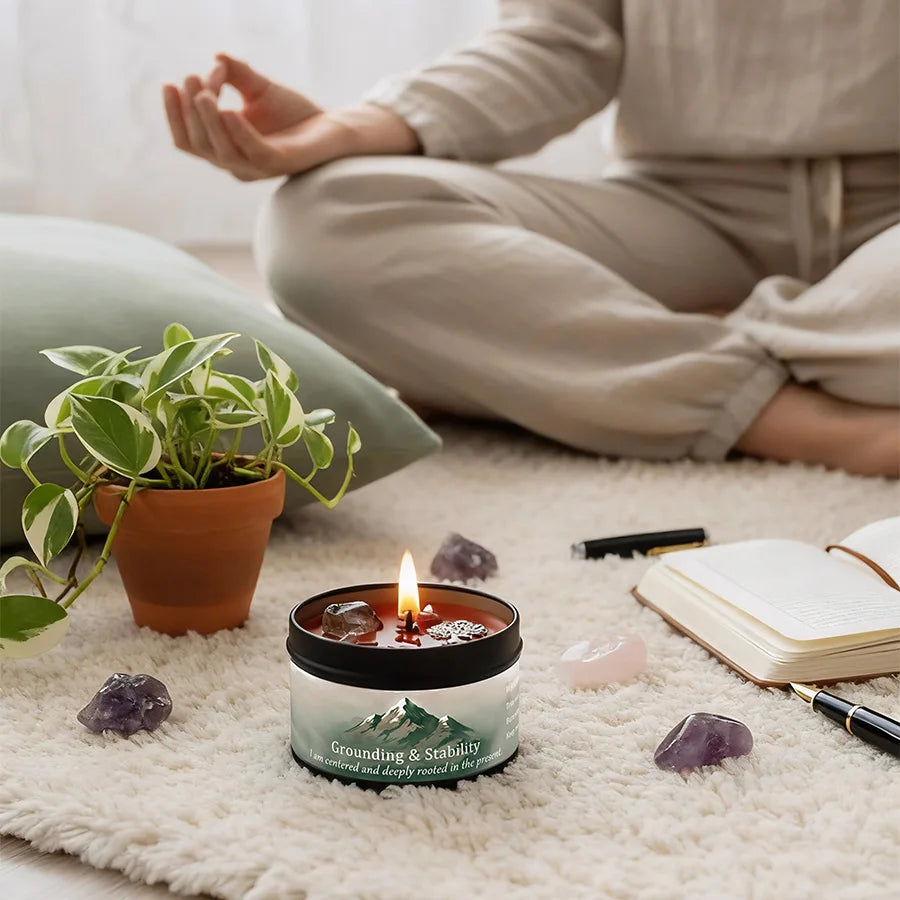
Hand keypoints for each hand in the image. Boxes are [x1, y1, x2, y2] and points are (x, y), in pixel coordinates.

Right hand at [163, 54, 418, 180]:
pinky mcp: (279, 164)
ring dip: (208, 121)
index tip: (170, 83)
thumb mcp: (257, 88)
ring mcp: (257, 168)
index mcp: (225, 149)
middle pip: (200, 144)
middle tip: (190, 78)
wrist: (331, 126)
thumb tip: (217, 57)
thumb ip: (235, 73)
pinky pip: (253, 152)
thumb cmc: (292, 113)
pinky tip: (230, 111)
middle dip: (190, 112)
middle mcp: (237, 164)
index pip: (188, 140)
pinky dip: (239, 133)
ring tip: (204, 93)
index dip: (175, 115)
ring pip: (221, 151)